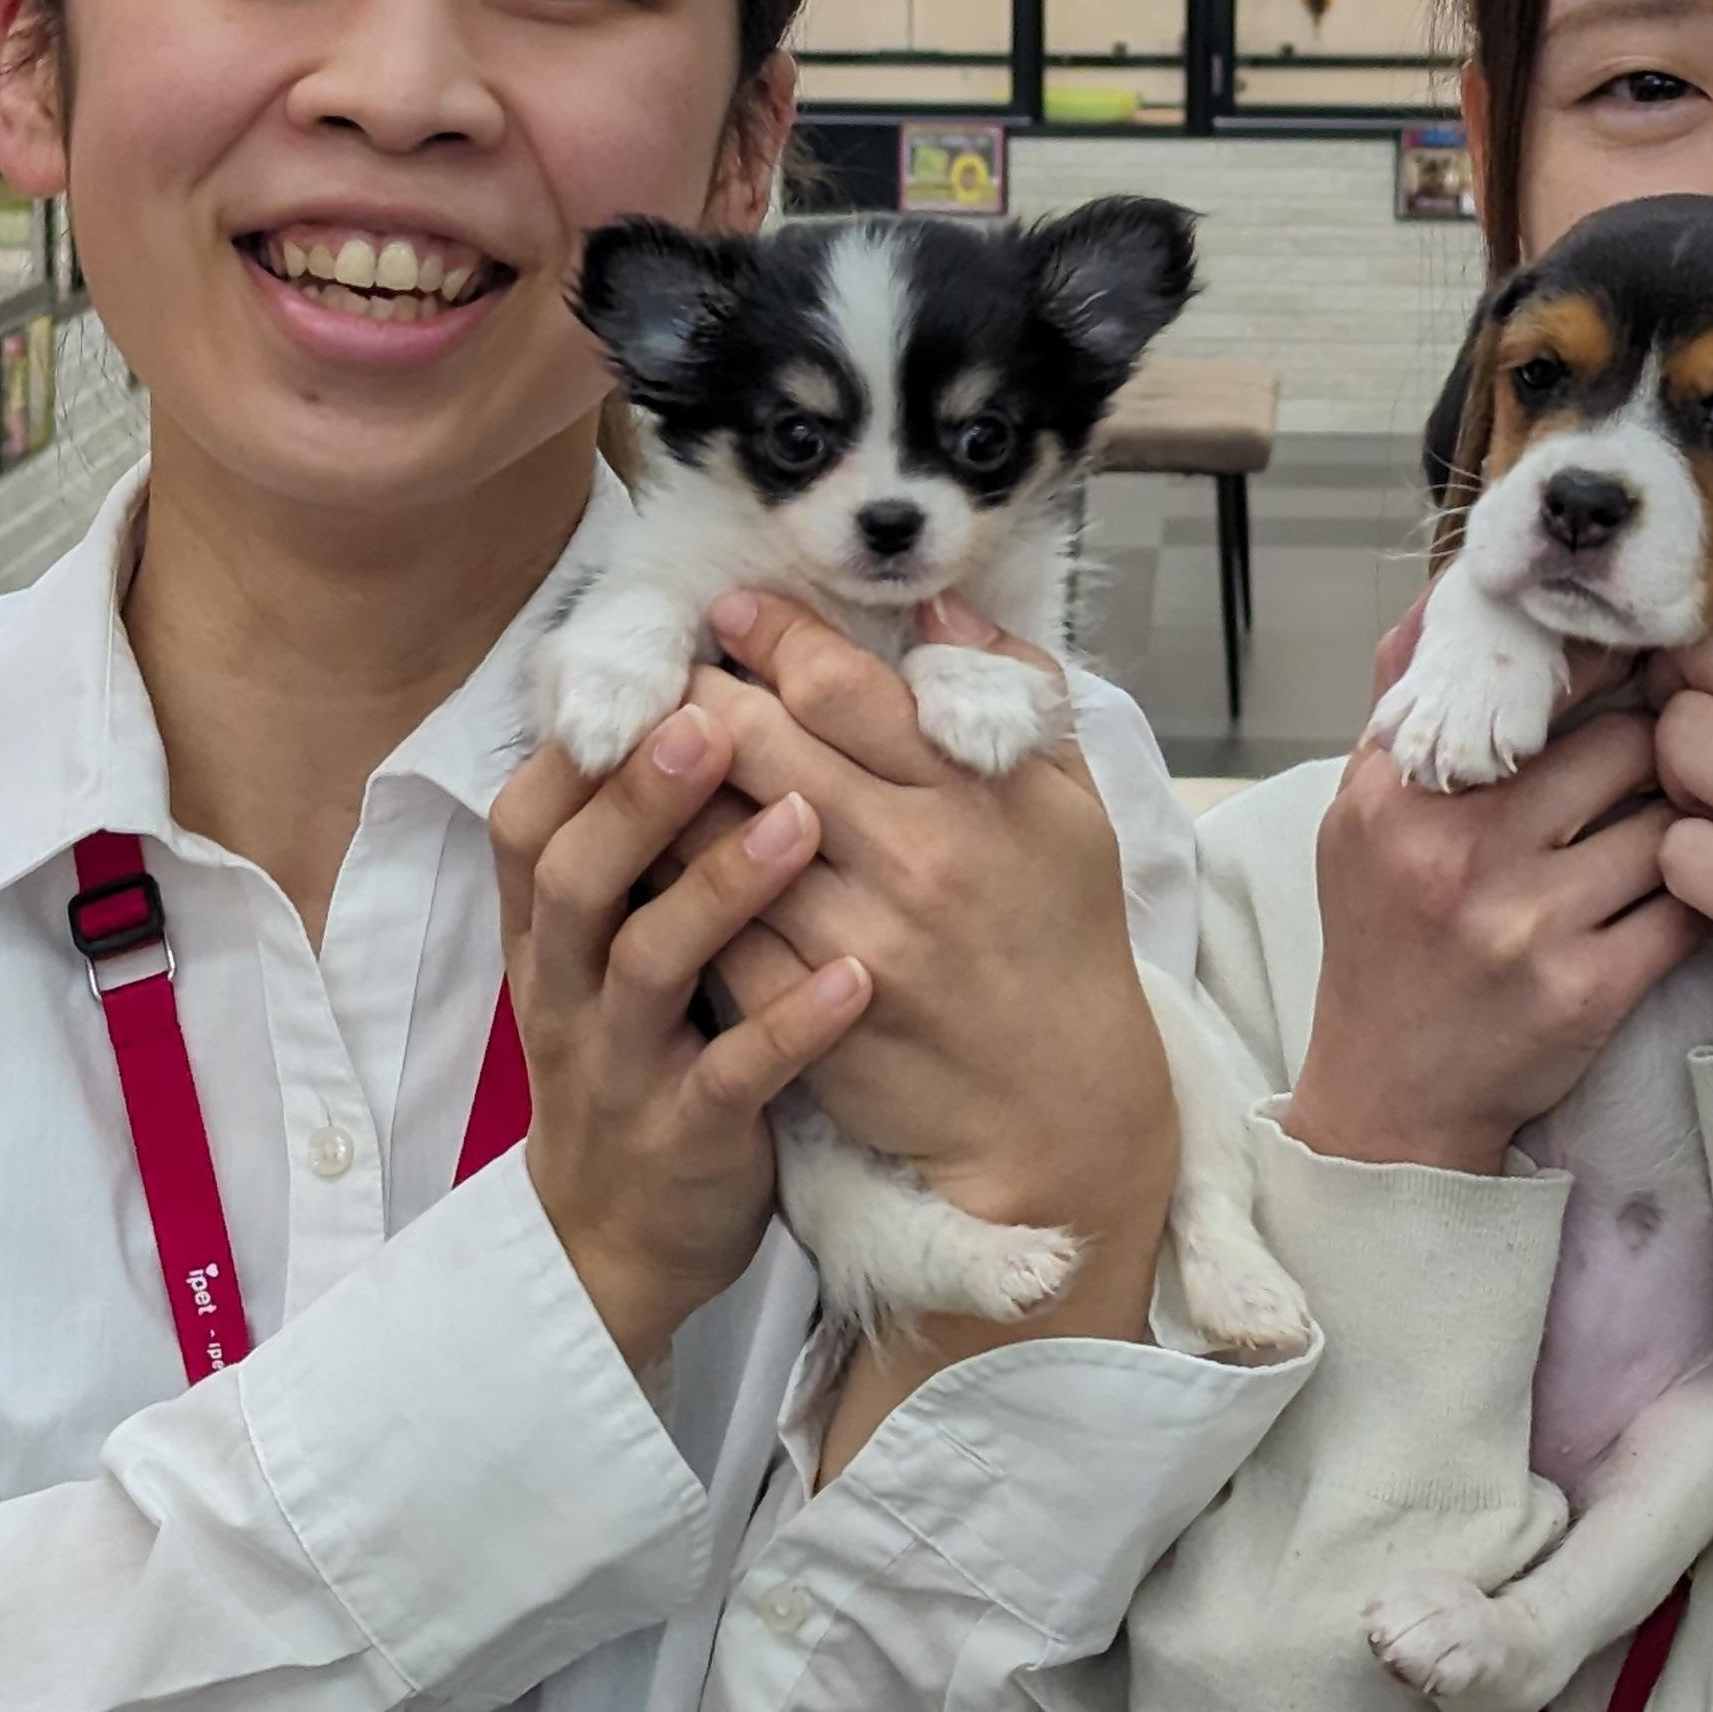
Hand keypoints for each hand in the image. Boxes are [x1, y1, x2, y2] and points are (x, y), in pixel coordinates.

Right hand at [487, 708, 866, 1372]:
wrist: (616, 1245)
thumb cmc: (640, 1054)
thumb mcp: (606, 952)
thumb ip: (632, 849)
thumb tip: (679, 703)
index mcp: (550, 932)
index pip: (529, 818)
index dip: (580, 744)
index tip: (656, 664)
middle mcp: (568, 990)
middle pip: (576, 876)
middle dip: (639, 797)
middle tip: (715, 718)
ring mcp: (619, 1067)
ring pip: (648, 966)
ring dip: (722, 888)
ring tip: (806, 821)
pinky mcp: (685, 1139)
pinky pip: (734, 1076)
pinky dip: (791, 1023)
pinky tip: (855, 976)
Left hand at [684, 591, 1174, 1253]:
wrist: (1055, 1108)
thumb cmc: (1062, 939)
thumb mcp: (1075, 805)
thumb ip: (1016, 692)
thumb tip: (940, 603)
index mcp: (974, 796)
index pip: (843, 684)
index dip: (774, 635)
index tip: (734, 610)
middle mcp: (909, 860)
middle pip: (755, 742)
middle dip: (694, 691)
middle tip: (665, 667)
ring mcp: (846, 940)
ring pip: (709, 831)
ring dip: (662, 782)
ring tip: (638, 746)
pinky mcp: (795, 1012)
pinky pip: (702, 924)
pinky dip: (665, 878)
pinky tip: (645, 849)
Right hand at [1282, 601, 1702, 1174]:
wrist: (1391, 1095)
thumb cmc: (1382, 933)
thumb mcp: (1360, 810)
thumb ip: (1404, 699)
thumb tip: (1457, 588)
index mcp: (1402, 796)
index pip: (1535, 684)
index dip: (1605, 662)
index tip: (1636, 655)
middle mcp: (1458, 853)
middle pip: (1625, 744)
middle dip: (1662, 739)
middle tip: (1676, 745)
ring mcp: (1525, 926)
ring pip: (1667, 821)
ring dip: (1687, 814)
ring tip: (1680, 815)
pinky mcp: (1586, 992)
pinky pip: (1685, 906)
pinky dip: (1700, 888)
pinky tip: (1693, 884)